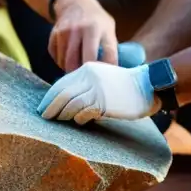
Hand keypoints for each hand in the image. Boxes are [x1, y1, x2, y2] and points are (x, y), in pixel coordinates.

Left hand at [38, 62, 158, 124]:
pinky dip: (79, 119)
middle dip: (51, 106)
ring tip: (58, 121)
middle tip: (44, 117)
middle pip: (62, 93)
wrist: (147, 85)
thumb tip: (67, 100)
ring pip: (71, 104)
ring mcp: (97, 90)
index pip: (62, 83)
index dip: (50, 96)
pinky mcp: (105, 103)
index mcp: (87, 69)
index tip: (43, 106)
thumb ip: (85, 84)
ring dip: (62, 114)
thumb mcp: (102, 77)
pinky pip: (85, 113)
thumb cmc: (124, 85)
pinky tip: (79, 121)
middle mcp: (90, 77)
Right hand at [48, 0, 117, 72]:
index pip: (105, 56)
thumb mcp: (109, 28)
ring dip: (71, 71)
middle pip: (80, 62)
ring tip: (79, 71)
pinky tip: (69, 60)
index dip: (107, 71)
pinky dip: (61, 63)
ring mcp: (64, 32)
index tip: (107, 79)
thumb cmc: (96, 20)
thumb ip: (110, 48)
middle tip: (89, 81)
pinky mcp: (54, 35)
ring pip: (66, 63)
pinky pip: (56, 57)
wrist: (74, 2)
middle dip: (85, 76)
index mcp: (97, 29)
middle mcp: (80, 29)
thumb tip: (114, 73)